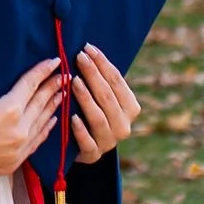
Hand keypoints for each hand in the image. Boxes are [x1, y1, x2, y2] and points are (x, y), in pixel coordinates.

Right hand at [0, 60, 59, 181]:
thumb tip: (12, 95)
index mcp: (9, 110)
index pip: (31, 85)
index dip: (43, 71)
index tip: (54, 62)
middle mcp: (19, 131)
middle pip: (41, 104)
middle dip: (53, 88)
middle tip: (63, 76)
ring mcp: (17, 150)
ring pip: (42, 125)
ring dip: (52, 108)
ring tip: (61, 95)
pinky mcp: (13, 164)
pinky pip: (35, 144)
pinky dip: (44, 131)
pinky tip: (51, 121)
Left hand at [70, 43, 138, 164]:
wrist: (86, 148)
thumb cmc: (93, 112)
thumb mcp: (102, 98)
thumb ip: (101, 80)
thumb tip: (88, 49)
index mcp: (131, 108)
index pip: (117, 82)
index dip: (103, 63)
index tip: (87, 48)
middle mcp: (124, 126)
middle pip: (108, 97)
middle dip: (93, 75)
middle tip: (78, 57)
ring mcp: (109, 142)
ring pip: (98, 117)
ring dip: (86, 98)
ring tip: (73, 81)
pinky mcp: (93, 155)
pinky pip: (88, 142)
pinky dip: (80, 129)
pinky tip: (71, 116)